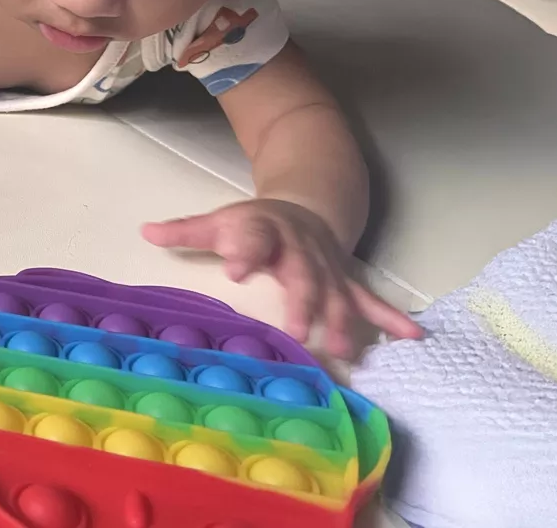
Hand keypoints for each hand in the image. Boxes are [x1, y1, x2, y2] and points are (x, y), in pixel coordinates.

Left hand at [141, 199, 423, 357]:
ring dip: (341, 320)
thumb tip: (144, 230)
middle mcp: (300, 248)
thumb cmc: (255, 223)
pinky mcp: (347, 280)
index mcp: (264, 230)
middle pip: (303, 273)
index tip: (234, 266)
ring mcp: (328, 266)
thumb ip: (186, 231)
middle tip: (296, 328)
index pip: (253, 237)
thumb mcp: (220, 220)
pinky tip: (411, 335)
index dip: (244, 250)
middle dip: (302, 299)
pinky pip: (370, 299)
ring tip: (342, 349)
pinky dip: (392, 317)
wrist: (306, 206)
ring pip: (338, 292)